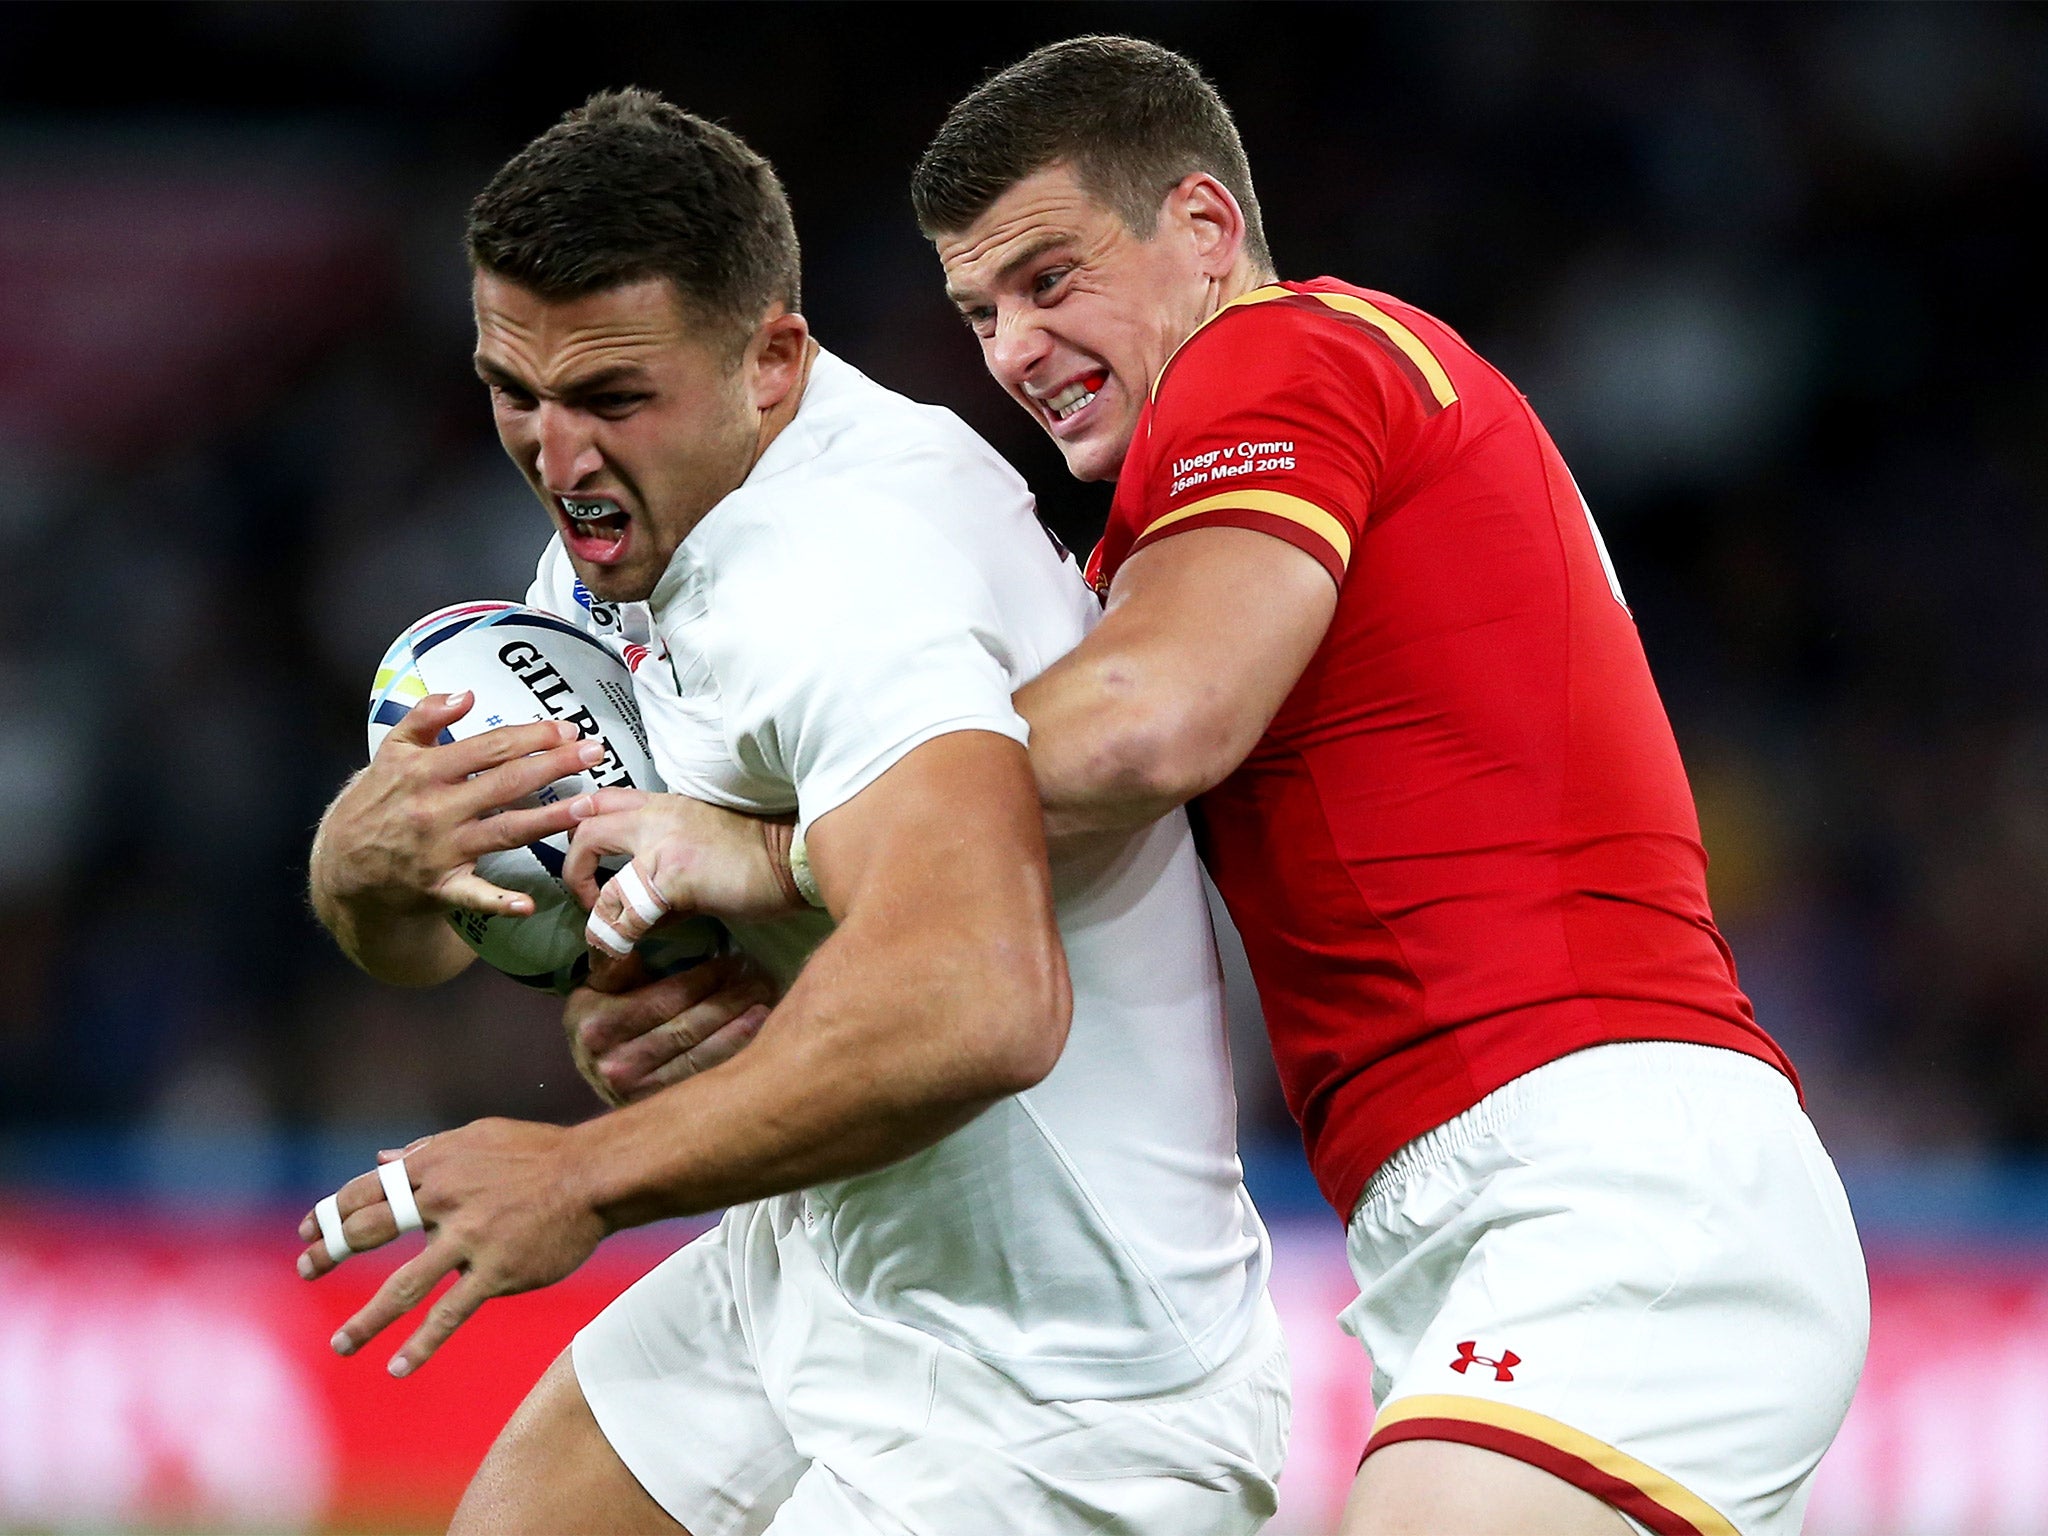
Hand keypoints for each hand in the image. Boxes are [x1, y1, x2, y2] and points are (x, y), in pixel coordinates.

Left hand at [296, 1119, 606, 1377]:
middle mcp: (443, 1200)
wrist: (593, 1175)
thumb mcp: (479, 1137)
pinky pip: (450, 1313)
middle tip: (305, 1270)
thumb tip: (381, 1159)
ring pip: (404, 1286)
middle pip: (370, 1232)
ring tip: (340, 1344)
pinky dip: (422, 1343)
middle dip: (330, 1252)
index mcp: (435, 1165)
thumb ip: (428, 1150)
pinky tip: (398, 1367)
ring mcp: (469, 1239)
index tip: (308, 1231)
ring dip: (367, 1319)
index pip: (365, 1190)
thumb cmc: (537, 1153)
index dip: (330, 1212)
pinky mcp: (497, 1272)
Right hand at [314, 692, 604, 918]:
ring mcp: (441, 849)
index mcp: (425, 771)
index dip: (531, 736)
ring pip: (504, 831)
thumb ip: (425, 717)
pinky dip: (499, 902)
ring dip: (548, 819)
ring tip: (587, 806)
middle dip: (555, 766)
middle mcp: (436, 809)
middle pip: (505, 783)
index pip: (488, 747)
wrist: (342, 865)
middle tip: (596, 752)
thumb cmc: (378, 801)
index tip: (568, 728)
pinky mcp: (441, 887)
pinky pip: (474, 895)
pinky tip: (528, 904)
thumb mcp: (391, 752)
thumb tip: (466, 694)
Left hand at [561, 788, 802, 932]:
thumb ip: (662, 869)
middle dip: (573, 868)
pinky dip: (616, 935)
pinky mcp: (671, 876)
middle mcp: (656, 816)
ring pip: (596, 865)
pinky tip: (622, 949)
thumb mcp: (700, 847)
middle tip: (588, 899)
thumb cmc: (757, 860)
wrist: (792, 861)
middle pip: (586, 827)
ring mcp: (660, 842)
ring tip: (602, 931)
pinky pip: (626, 910)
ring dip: (592, 907)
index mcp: (665, 805)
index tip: (583, 858)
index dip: (581, 825)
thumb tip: (637, 915)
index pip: (603, 800)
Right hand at [564, 949, 775, 1105]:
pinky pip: (702, 1076)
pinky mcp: (656, 1107)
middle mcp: (616, 1063)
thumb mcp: (595, 987)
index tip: (735, 960)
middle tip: (761, 978)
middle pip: (686, 1028)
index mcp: (599, 1026)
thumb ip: (616, 966)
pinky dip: (732, 1052)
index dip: (705, 979)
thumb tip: (638, 935)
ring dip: (739, 1026)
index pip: (665, 999)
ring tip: (766, 1000)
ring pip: (700, 1055)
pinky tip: (756, 1031)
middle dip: (729, 1000)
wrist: (589, 1069)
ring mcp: (636, 1092)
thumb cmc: (598, 1016)